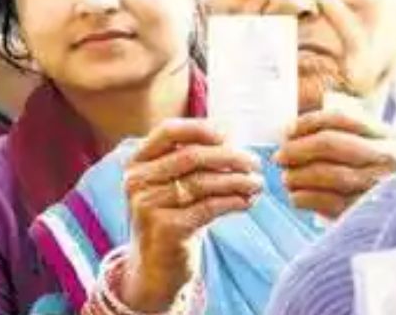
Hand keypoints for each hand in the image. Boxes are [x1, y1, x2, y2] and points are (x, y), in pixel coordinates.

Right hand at [121, 119, 262, 311]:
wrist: (154, 268)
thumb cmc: (171, 218)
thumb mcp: (171, 185)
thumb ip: (190, 159)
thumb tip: (231, 131)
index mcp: (136, 163)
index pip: (168, 131)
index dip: (200, 128)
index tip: (229, 135)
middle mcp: (136, 181)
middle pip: (191, 156)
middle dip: (230, 156)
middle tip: (256, 163)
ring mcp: (148, 205)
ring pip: (203, 183)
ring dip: (237, 180)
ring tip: (258, 183)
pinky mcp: (165, 228)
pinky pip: (208, 208)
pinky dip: (233, 202)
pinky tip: (248, 201)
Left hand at [273, 110, 395, 218]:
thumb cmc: (395, 181)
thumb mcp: (384, 152)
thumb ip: (350, 140)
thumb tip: (295, 135)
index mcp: (388, 137)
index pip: (339, 119)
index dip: (307, 123)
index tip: (287, 131)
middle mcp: (387, 159)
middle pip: (330, 144)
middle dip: (297, 149)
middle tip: (279, 157)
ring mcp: (381, 186)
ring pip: (331, 174)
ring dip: (299, 176)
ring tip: (286, 179)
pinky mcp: (371, 212)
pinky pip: (332, 203)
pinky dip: (307, 199)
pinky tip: (296, 198)